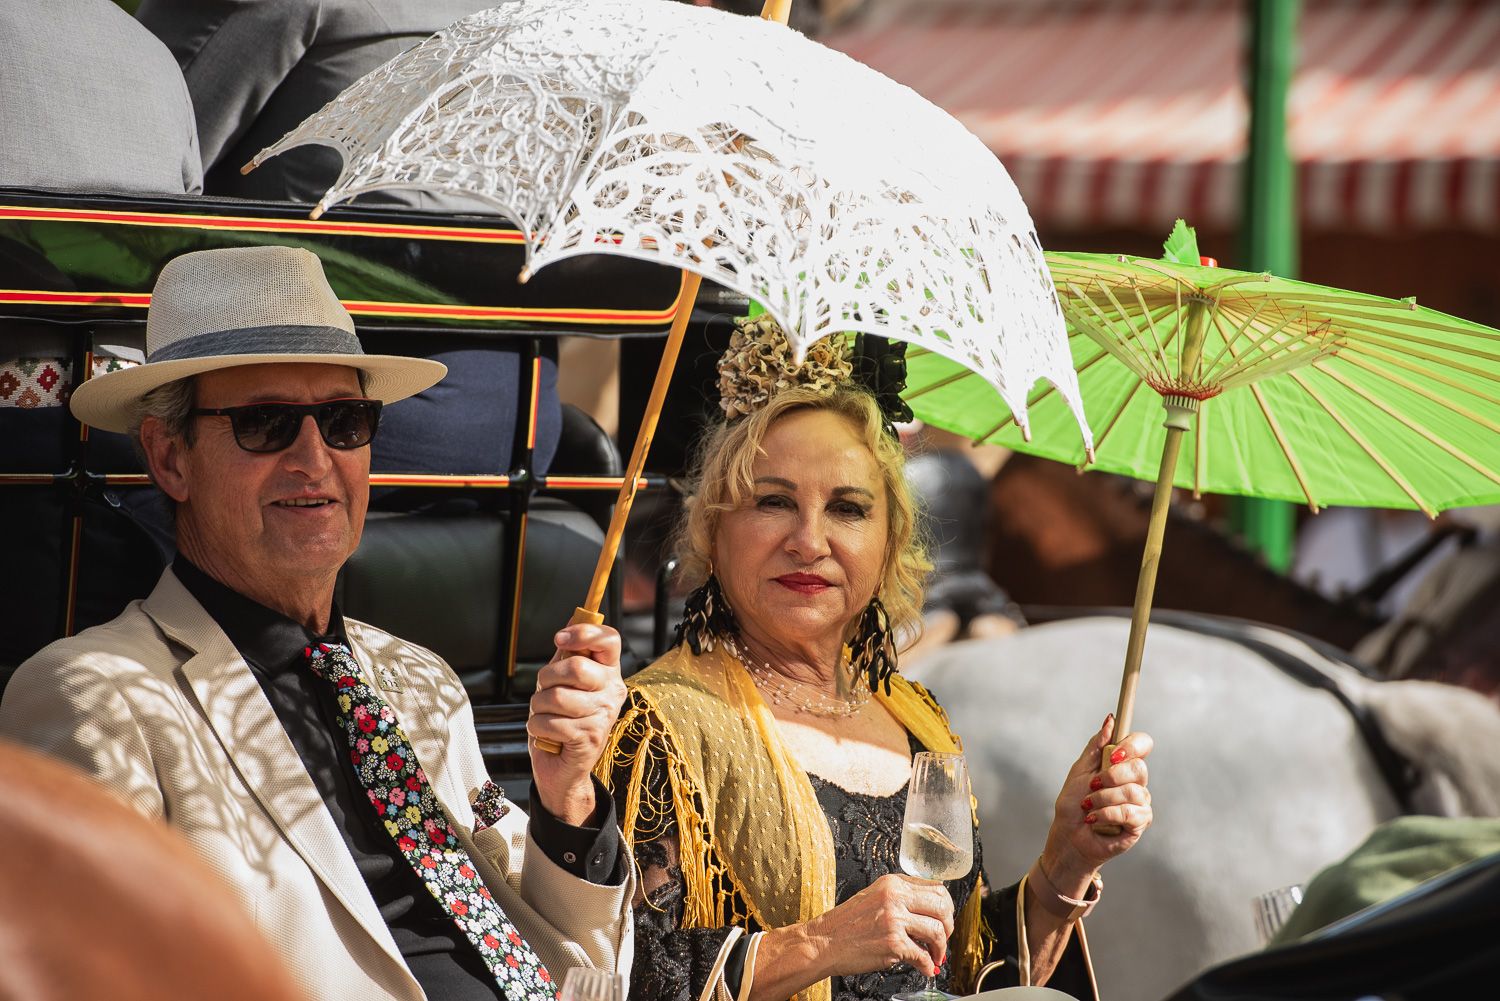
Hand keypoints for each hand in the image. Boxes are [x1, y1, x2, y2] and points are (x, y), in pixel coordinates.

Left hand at [527, 623, 626, 825]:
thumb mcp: (563, 681)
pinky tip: (547, 734)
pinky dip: (537, 727)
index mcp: (609, 672)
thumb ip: (569, 652)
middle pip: (577, 667)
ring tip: (546, 716)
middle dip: (548, 678)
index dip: (583, 634)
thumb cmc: (561, 720)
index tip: (560, 639)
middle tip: (546, 690)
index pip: (610, 640)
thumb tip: (575, 616)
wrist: (562, 768)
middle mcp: (612, 691)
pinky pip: (549, 721)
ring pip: (556, 697)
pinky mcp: (589, 738)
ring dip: (538, 707)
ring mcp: (603, 715)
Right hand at [802, 873, 954, 978]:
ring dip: (941, 949)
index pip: (936, 887)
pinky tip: (924, 968)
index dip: (945, 907)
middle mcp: (895, 897)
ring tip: (934, 956)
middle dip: (948, 926)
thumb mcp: (874, 897)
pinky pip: (923, 956)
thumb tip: (931, 912)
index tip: (944, 919)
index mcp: (892, 883)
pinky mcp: (893, 944)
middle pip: (942, 906)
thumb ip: (901, 898)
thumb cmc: (846, 924)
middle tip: (943, 938)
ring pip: (937, 931)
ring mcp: (894, 920)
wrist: (823, 942)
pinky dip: (927, 966)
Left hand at [1040, 715, 1153, 890]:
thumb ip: (1095, 746)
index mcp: (1122, 766)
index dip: (1134, 744)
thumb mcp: (1079, 771)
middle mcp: (1136, 782)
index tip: (1114, 752)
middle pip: (1139, 768)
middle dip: (1112, 776)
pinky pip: (1130, 812)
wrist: (1068, 836)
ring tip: (1088, 806)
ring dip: (1103, 798)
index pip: (1143, 744)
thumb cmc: (1073, 804)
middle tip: (1093, 785)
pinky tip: (1094, 819)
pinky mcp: (1139, 823)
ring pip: (1133, 791)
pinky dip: (1106, 814)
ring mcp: (1140, 803)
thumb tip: (1110, 719)